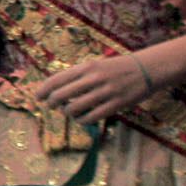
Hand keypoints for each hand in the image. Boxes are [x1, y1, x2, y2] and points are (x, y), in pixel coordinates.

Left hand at [35, 53, 159, 122]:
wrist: (147, 69)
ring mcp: (106, 92)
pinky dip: (82, 120)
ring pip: (75, 108)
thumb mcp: (96, 65)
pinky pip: (92, 117)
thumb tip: (56, 88)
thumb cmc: (117, 68)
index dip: (44, 90)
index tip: (38, 97)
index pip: (57, 79)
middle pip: (61, 95)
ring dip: (68, 112)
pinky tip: (82, 119)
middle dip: (52, 103)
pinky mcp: (117, 104)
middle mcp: (94, 79)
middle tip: (51, 106)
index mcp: (87, 67)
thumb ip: (78, 75)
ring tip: (69, 112)